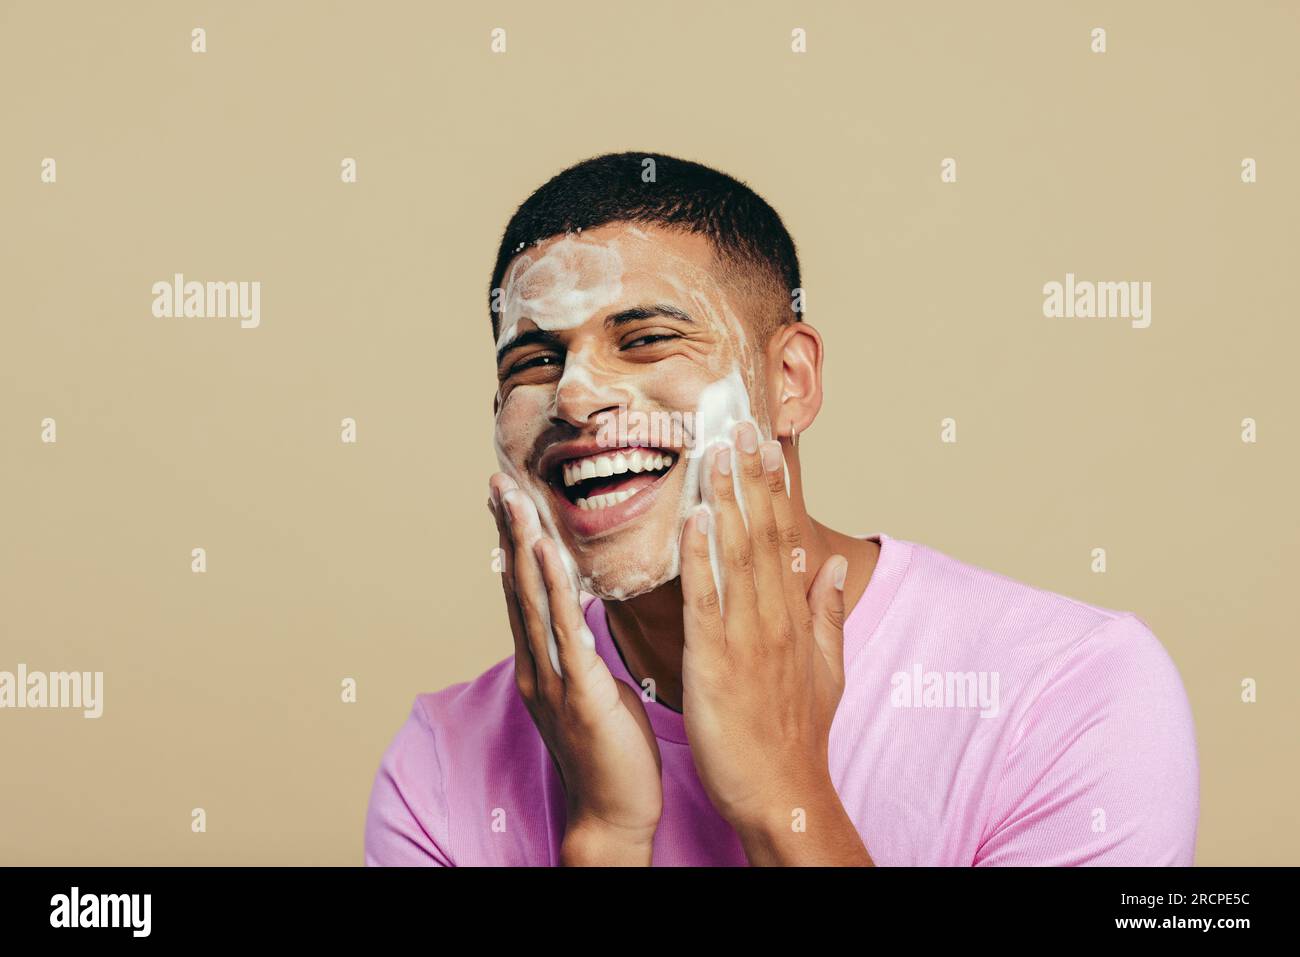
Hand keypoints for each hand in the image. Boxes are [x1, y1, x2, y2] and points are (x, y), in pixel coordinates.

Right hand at [488, 473, 663, 863]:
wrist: (614, 813)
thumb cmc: (613, 751)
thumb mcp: (596, 687)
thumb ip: (583, 648)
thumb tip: (585, 612)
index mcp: (543, 662)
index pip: (525, 590)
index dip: (514, 542)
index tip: (508, 499)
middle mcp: (537, 664)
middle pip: (517, 585)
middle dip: (508, 531)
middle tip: (496, 481)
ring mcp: (552, 677)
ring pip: (532, 599)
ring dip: (521, 544)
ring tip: (513, 498)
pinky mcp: (578, 691)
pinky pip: (563, 629)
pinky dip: (551, 587)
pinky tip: (543, 551)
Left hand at [676, 424, 851, 842]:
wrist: (782, 791)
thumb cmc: (796, 732)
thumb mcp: (826, 669)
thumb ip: (826, 613)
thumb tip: (831, 566)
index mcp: (793, 614)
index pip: (784, 537)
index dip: (775, 487)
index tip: (765, 442)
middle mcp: (774, 616)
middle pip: (762, 532)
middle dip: (750, 474)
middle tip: (737, 422)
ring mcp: (746, 636)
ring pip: (736, 554)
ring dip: (726, 498)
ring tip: (714, 450)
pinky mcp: (714, 660)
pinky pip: (706, 599)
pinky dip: (700, 557)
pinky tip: (694, 519)